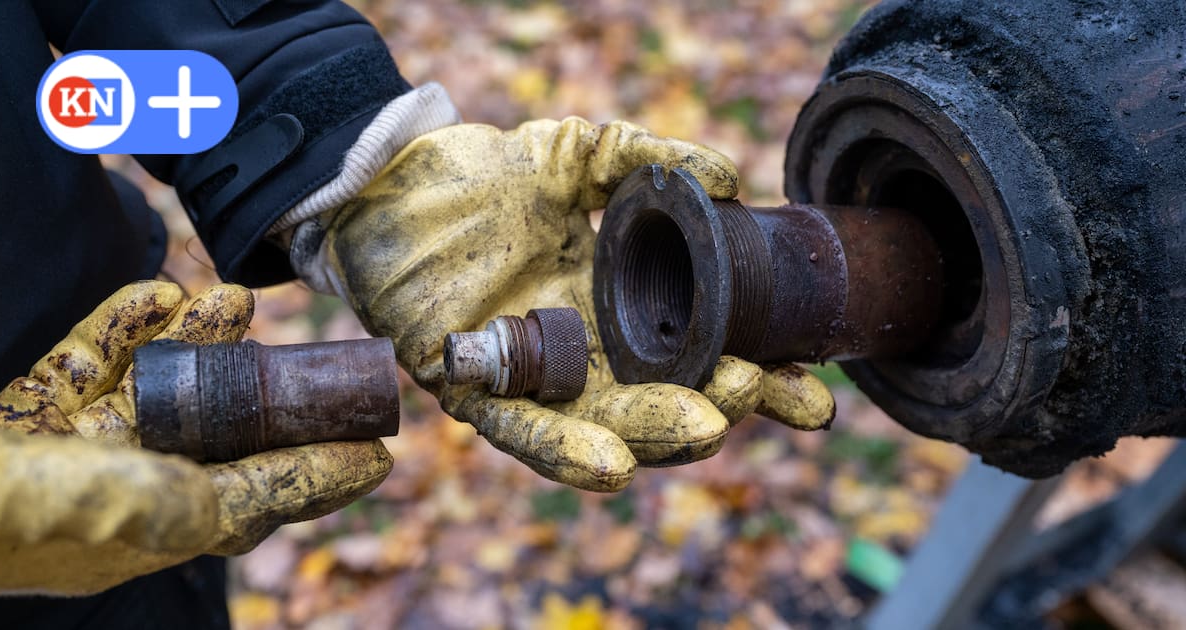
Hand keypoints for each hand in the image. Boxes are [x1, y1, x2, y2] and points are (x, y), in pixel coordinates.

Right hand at [0, 281, 391, 593]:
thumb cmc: (43, 513)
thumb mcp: (169, 510)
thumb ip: (254, 494)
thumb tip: (351, 474)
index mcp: (162, 525)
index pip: (261, 490)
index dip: (319, 466)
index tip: (379, 439)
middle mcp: (126, 488)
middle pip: (215, 431)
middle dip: (256, 386)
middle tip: (305, 346)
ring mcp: (76, 447)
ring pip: (156, 386)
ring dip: (196, 340)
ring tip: (234, 297)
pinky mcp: (32, 406)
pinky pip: (90, 360)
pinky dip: (125, 327)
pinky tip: (159, 294)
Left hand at [315, 117, 833, 491]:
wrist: (395, 182)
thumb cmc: (487, 175)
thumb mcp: (578, 154)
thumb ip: (647, 159)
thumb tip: (730, 182)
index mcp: (623, 314)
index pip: (702, 358)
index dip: (760, 380)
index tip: (811, 388)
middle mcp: (589, 357)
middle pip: (665, 404)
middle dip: (719, 408)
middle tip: (756, 392)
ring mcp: (535, 378)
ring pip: (605, 428)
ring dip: (656, 436)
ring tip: (707, 426)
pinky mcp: (475, 390)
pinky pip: (521, 433)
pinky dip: (563, 453)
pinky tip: (611, 468)